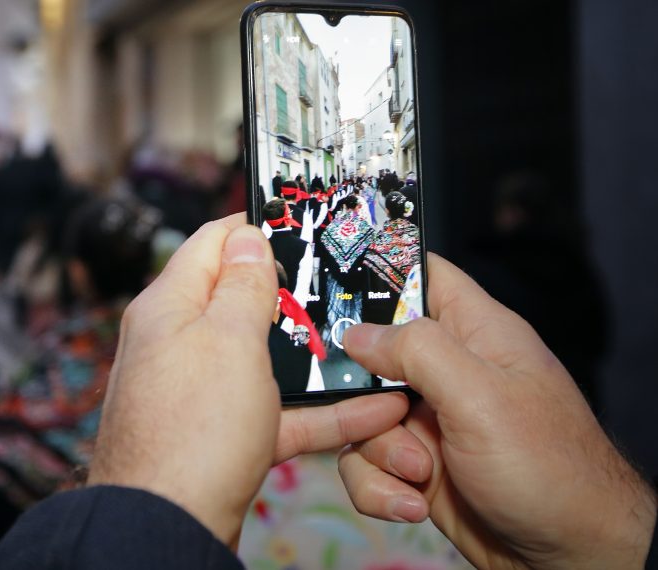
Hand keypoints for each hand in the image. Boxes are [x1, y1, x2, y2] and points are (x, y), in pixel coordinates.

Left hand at [88, 214, 410, 544]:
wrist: (166, 526)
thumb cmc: (188, 433)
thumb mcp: (228, 340)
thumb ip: (243, 286)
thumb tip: (246, 237)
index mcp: (170, 307)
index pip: (211, 243)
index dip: (257, 228)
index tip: (302, 223)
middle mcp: (178, 344)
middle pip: (242, 303)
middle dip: (294, 298)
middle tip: (344, 290)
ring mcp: (199, 393)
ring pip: (265, 362)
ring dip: (317, 359)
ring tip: (371, 349)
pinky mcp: (220, 437)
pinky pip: (275, 412)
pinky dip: (319, 412)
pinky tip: (372, 411)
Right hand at [340, 254, 656, 568]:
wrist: (566, 557)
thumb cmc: (549, 469)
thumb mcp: (481, 396)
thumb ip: (417, 350)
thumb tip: (357, 332)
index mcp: (475, 334)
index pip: (422, 275)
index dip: (377, 274)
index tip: (331, 293)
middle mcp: (447, 373)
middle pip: (368, 355)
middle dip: (361, 394)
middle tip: (389, 417)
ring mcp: (428, 421)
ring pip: (359, 417)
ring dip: (377, 451)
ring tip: (420, 473)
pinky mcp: (414, 467)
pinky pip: (364, 464)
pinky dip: (379, 488)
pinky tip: (414, 502)